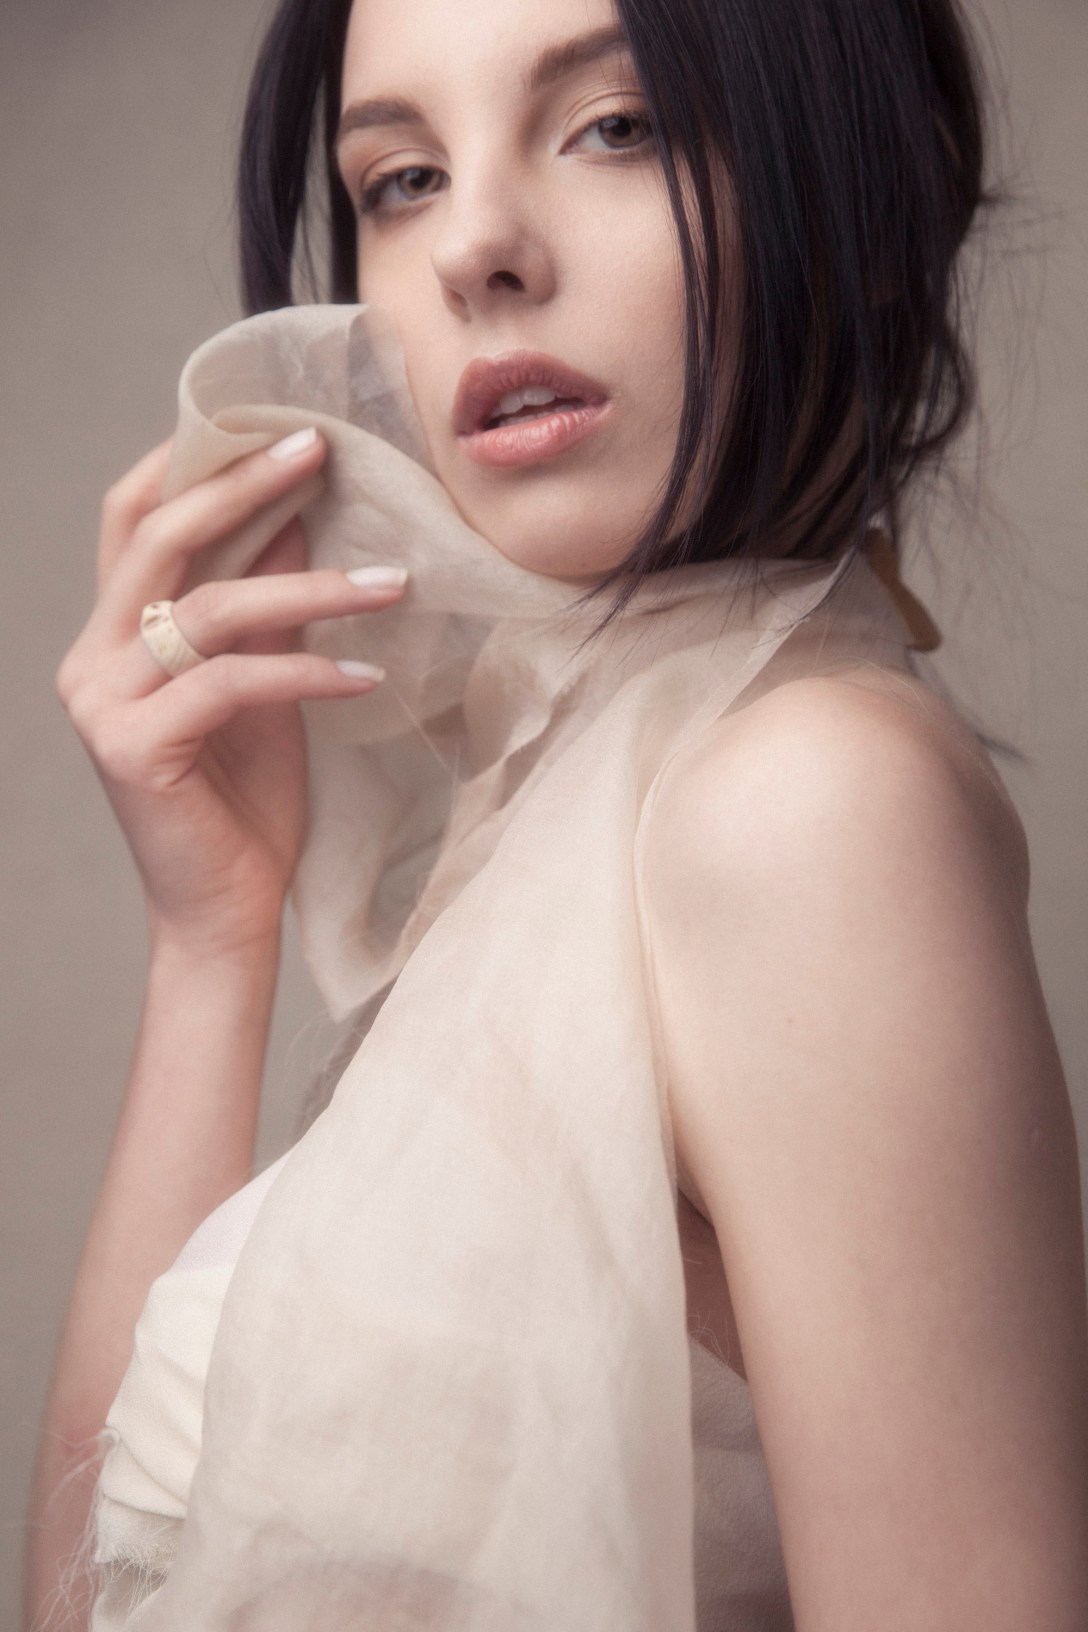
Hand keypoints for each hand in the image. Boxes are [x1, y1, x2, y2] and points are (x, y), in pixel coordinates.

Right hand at [56, 430, 406, 957]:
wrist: (226, 910)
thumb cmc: (244, 802)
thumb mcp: (263, 684)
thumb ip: (264, 607)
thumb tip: (297, 517)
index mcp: (112, 635)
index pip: (134, 519)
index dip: (193, 461)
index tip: (275, 428)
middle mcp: (91, 658)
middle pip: (159, 537)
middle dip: (243, 486)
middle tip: (320, 450)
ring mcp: (102, 702)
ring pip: (208, 607)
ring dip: (310, 586)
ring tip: (392, 581)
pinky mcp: (132, 746)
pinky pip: (232, 681)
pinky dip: (306, 670)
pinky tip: (365, 674)